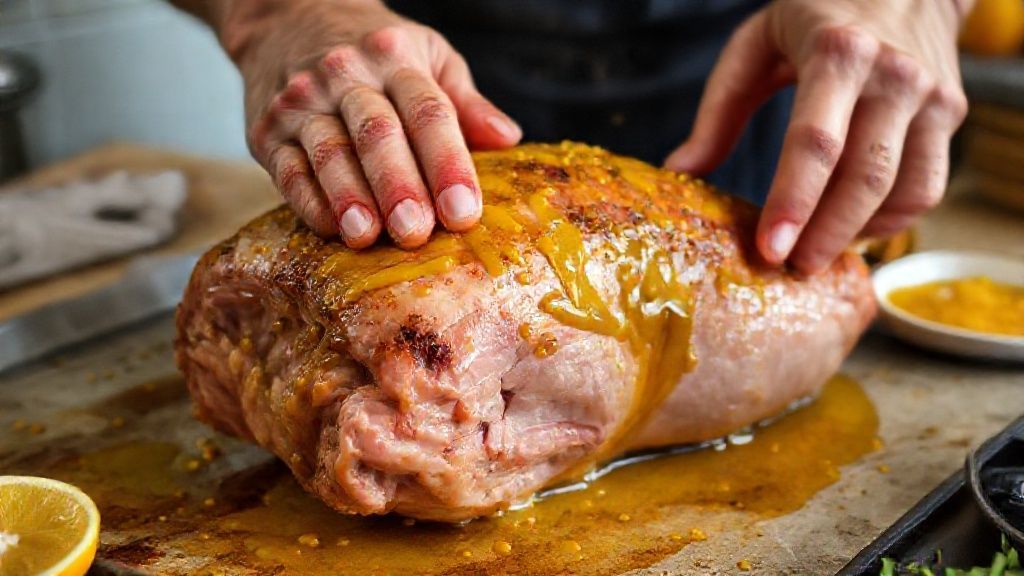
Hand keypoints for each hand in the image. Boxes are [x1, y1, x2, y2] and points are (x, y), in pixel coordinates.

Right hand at [224, 0, 520, 247]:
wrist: (288, 19)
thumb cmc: (376, 52)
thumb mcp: (428, 56)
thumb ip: (465, 102)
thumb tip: (508, 139)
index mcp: (395, 58)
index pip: (428, 113)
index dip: (448, 164)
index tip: (464, 211)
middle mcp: (345, 75)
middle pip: (377, 134)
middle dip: (399, 186)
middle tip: (417, 231)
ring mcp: (302, 102)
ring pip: (328, 152)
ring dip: (349, 196)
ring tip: (368, 236)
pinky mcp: (267, 130)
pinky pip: (287, 169)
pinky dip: (308, 201)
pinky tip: (331, 228)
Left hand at [665, 0, 968, 273]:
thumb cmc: (816, 13)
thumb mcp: (755, 44)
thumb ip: (718, 109)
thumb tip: (680, 170)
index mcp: (838, 53)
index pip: (815, 142)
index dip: (792, 201)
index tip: (770, 250)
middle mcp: (892, 75)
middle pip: (863, 177)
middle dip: (826, 235)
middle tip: (791, 270)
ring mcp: (930, 96)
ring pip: (903, 191)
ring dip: (857, 235)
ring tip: (816, 253)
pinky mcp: (950, 113)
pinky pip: (927, 187)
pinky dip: (891, 220)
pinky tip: (852, 228)